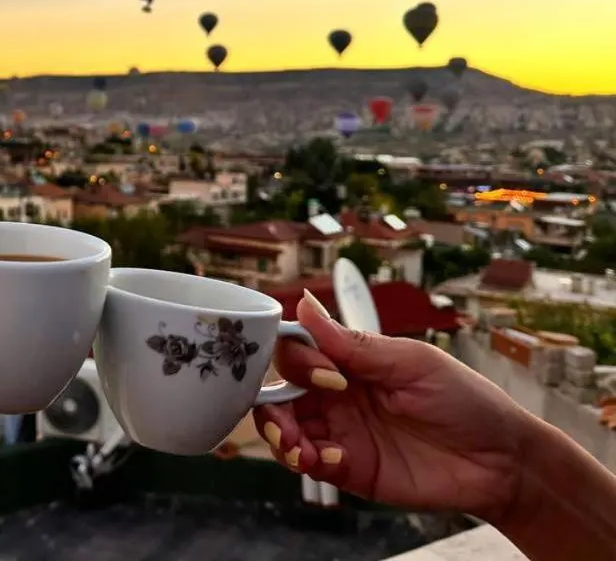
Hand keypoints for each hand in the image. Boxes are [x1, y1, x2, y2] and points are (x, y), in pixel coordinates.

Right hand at [254, 291, 529, 523]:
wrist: (502, 461)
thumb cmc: (466, 400)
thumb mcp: (411, 363)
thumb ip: (353, 344)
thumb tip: (305, 305)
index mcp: (350, 362)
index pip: (298, 351)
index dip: (296, 359)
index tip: (324, 373)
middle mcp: (337, 395)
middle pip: (280, 390)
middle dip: (272, 403)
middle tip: (288, 418)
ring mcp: (342, 432)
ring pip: (285, 428)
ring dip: (280, 435)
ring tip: (298, 447)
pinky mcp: (350, 469)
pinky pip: (311, 462)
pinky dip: (306, 460)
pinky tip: (327, 460)